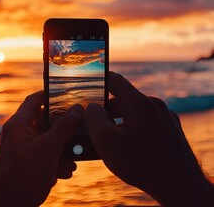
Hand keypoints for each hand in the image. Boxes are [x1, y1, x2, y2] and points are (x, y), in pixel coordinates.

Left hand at [0, 91, 82, 206]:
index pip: (34, 101)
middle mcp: (15, 136)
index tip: (67, 92)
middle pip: (43, 123)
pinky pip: (40, 158)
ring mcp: (18, 152)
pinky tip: (62, 173)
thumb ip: (64, 127)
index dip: (50, 94)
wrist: (5, 206)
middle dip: (62, 131)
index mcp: (17, 125)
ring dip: (60, 151)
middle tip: (78, 132)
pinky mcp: (21, 167)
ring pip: (44, 143)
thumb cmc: (22, 176)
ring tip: (71, 161)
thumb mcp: (49, 149)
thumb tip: (77, 109)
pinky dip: (52, 163)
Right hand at [84, 72, 212, 205]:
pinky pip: (146, 125)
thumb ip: (92, 119)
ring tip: (109, 143)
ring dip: (119, 124)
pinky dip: (133, 132)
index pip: (115, 80)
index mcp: (138, 103)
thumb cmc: (141, 164)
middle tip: (92, 127)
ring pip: (134, 114)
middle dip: (105, 112)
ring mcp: (165, 119)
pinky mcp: (171, 132)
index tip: (86, 86)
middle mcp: (154, 106)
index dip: (98, 81)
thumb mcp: (106, 141)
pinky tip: (128, 150)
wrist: (180, 187)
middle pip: (122, 101)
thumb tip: (90, 108)